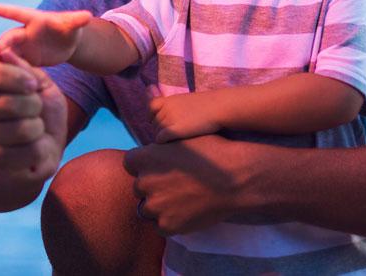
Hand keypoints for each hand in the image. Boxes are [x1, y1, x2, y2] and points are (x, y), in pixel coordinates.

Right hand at [0, 3, 92, 66]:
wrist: (64, 45)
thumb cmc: (67, 29)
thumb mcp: (72, 25)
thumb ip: (77, 21)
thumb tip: (88, 16)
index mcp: (34, 20)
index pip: (18, 14)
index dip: (5, 10)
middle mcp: (23, 33)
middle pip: (9, 39)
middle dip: (2, 46)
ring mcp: (20, 48)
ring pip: (7, 55)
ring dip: (4, 64)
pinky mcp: (21, 61)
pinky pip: (12, 68)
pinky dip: (11, 75)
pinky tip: (9, 86)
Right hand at [0, 47, 67, 182]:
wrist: (50, 142)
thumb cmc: (45, 110)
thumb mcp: (42, 84)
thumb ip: (25, 69)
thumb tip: (4, 52)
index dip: (15, 78)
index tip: (34, 85)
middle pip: (6, 104)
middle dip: (34, 106)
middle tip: (38, 110)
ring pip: (19, 130)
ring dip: (39, 129)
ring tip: (38, 130)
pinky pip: (25, 153)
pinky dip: (40, 150)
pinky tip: (37, 148)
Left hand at [123, 134, 250, 235]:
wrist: (236, 178)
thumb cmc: (213, 152)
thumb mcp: (182, 138)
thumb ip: (160, 147)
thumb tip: (153, 149)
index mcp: (145, 158)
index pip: (130, 164)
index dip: (145, 166)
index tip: (159, 168)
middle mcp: (144, 182)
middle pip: (139, 188)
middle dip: (152, 187)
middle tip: (176, 185)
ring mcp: (154, 206)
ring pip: (146, 209)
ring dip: (159, 206)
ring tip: (182, 200)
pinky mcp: (166, 225)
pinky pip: (159, 226)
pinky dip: (169, 221)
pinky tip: (186, 212)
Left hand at [149, 92, 221, 142]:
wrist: (218, 107)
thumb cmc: (207, 105)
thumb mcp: (187, 101)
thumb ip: (176, 107)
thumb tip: (171, 116)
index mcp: (168, 100)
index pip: (150, 108)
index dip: (154, 116)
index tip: (161, 123)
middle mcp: (165, 109)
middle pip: (154, 123)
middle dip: (160, 130)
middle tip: (171, 136)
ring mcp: (169, 119)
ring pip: (156, 132)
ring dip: (162, 137)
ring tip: (174, 141)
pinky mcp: (174, 130)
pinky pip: (160, 139)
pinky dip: (163, 143)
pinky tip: (173, 144)